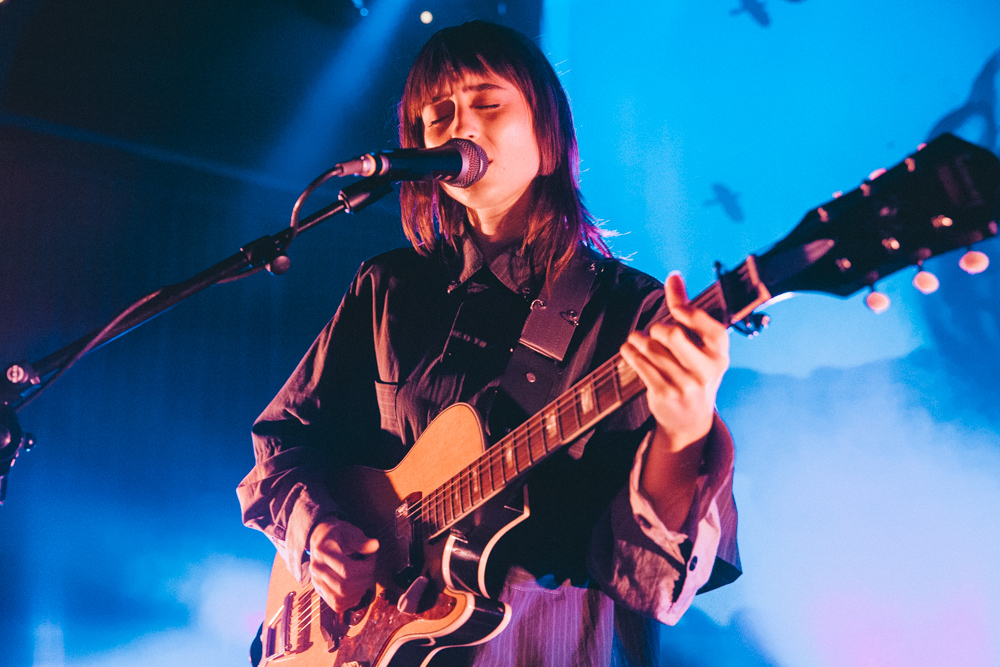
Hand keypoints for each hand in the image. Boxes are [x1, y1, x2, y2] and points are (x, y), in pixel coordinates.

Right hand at [308, 517, 379, 612]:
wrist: (321, 539)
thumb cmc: (337, 534)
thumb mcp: (349, 530)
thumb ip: (361, 540)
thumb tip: (374, 546)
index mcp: (322, 551)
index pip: (346, 570)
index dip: (365, 568)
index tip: (371, 559)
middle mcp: (316, 568)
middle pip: (344, 586)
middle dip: (363, 581)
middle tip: (370, 571)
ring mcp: (316, 581)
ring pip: (340, 599)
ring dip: (358, 592)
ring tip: (364, 579)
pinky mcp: (320, 590)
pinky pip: (336, 604)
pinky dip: (350, 601)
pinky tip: (357, 590)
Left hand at [620, 273, 728, 450]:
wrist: (691, 421)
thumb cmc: (694, 371)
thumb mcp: (699, 345)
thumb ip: (686, 308)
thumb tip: (674, 275)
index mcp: (720, 354)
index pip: (710, 327)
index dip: (690, 313)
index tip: (676, 309)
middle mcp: (707, 370)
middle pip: (674, 335)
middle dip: (659, 329)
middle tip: (657, 333)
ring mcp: (686, 385)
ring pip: (652, 349)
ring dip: (640, 340)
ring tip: (639, 340)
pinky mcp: (665, 394)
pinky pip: (640, 364)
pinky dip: (630, 352)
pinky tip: (630, 350)